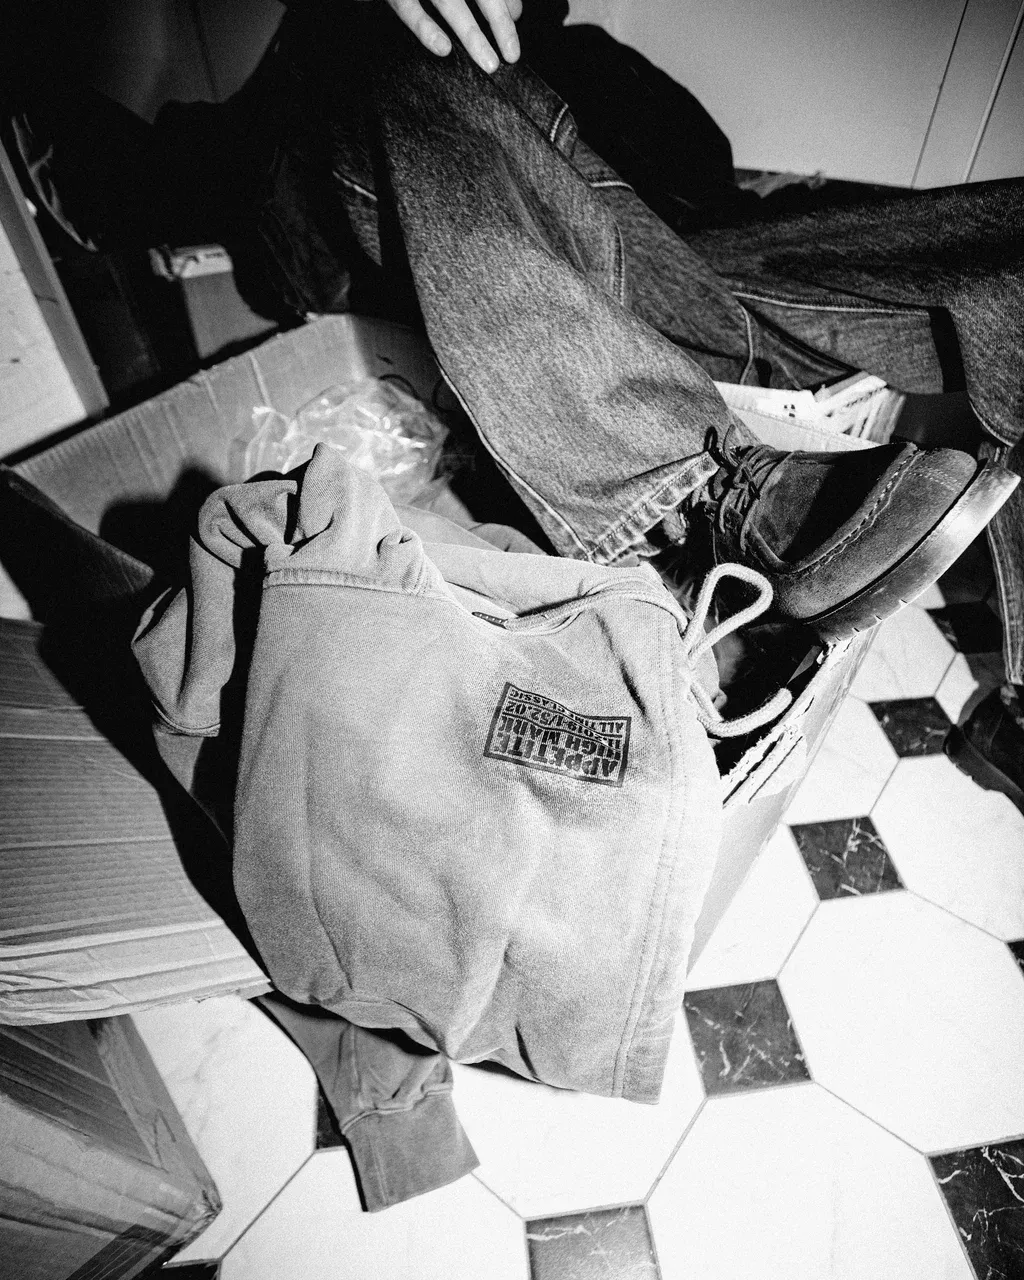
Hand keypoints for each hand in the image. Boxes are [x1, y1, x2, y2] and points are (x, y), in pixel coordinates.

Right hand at [376, 0, 522, 72]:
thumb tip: (515, 12)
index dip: (505, 4)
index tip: (515, 25)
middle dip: (499, 22)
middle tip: (512, 56)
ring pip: (450, 3)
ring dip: (472, 34)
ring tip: (489, 64)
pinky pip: (408, 8)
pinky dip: (425, 28)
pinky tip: (443, 48)